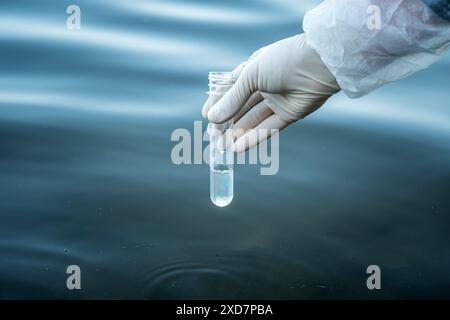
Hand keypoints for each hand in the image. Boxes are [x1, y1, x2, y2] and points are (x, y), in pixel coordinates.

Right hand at [202, 33, 339, 151]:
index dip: (218, 102)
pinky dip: (253, 138)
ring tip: (221, 146)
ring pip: (252, 120)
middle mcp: (265, 85)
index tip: (207, 116)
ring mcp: (277, 101)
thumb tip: (212, 117)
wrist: (319, 64)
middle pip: (241, 107)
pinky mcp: (289, 114)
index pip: (230, 89)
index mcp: (254, 69)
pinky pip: (268, 128)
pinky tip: (238, 148)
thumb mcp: (251, 75)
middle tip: (213, 137)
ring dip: (237, 133)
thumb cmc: (283, 61)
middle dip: (226, 122)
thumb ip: (232, 98)